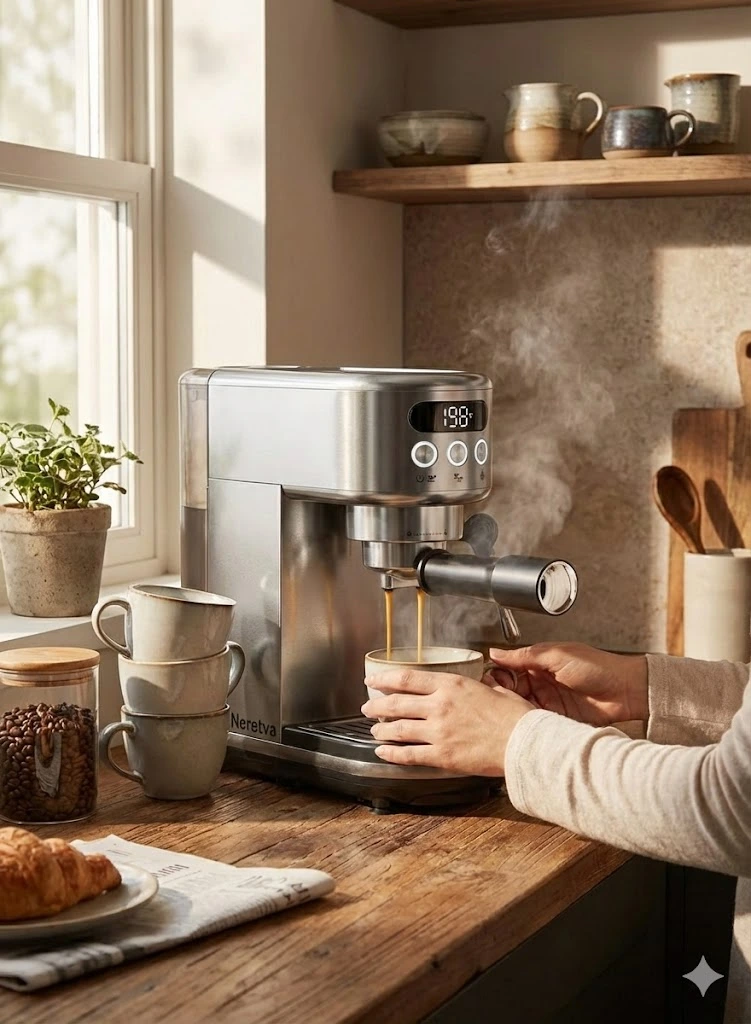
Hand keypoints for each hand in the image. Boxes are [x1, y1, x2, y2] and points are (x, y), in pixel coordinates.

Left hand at [361, 670, 533, 775]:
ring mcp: (438, 731)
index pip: (408, 678)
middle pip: (396, 703)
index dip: (385, 679)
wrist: (525, 743)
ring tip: (374, 731)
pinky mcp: (441, 755)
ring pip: (398, 729)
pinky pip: (408, 754)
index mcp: (452, 685)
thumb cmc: (516, 717)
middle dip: (376, 705)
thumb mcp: (495, 690)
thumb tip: (478, 686)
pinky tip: (382, 753)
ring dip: (381, 730)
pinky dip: (391, 754)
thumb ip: (477, 688)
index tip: (373, 680)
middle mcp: (440, 706)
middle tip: (367, 707)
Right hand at [486, 642, 647, 726]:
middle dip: (503, 693)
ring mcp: (548, 700)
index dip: (498, 675)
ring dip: (514, 708)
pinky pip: (536, 720)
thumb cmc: (599, 667)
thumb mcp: (557, 655)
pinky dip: (527, 721)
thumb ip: (526, 656)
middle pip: (512, 688)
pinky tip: (522, 721)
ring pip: (521, 705)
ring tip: (508, 710)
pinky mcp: (556, 718)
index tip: (491, 681)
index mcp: (540, 662)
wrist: (626, 691)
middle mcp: (541, 681)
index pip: (510, 668)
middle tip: (498, 698)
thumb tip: (497, 653)